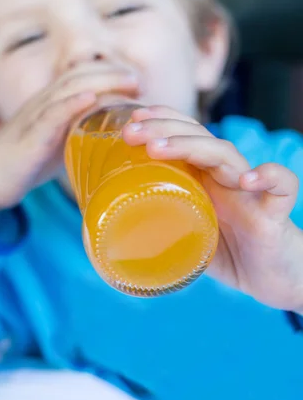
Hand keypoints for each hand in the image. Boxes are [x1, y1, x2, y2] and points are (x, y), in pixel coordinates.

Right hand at [0, 64, 139, 229]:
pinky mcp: (29, 138)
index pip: (82, 76)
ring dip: (100, 82)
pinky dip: (71, 104)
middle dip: (111, 73)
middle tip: (138, 80)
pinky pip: (50, 115)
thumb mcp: (60, 141)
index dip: (109, 73)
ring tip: (126, 82)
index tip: (136, 82)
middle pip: (79, 75)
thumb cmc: (27, 161)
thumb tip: (116, 139)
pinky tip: (90, 99)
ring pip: (68, 89)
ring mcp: (35, 118)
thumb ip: (82, 133)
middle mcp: (43, 103)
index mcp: (52, 104)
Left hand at [123, 106, 302, 312]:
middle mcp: (226, 178)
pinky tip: (247, 180)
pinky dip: (269, 177)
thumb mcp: (188, 239)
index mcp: (206, 179)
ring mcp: (250, 192)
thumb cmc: (232, 255)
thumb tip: (116, 237)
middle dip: (163, 129)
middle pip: (199, 138)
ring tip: (156, 149)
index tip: (131, 120)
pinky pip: (282, 186)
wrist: (276, 279)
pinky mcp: (275, 213)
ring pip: (226, 155)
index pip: (186, 136)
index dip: (162, 122)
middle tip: (131, 132)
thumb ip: (163, 229)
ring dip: (192, 146)